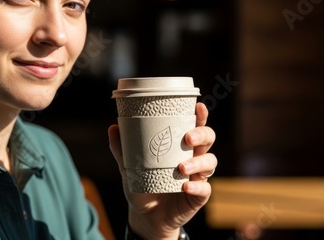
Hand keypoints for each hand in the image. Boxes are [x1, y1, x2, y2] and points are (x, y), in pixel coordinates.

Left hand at [108, 103, 216, 239]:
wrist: (146, 216)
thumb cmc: (143, 185)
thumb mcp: (129, 167)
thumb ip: (122, 149)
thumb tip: (113, 127)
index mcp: (180, 146)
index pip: (195, 126)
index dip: (200, 116)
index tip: (198, 107)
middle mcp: (194, 157)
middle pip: (208, 138)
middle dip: (202, 134)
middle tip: (188, 138)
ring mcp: (198, 176)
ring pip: (210, 162)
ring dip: (198, 162)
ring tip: (181, 167)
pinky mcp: (199, 195)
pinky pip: (205, 189)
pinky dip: (197, 186)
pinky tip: (185, 186)